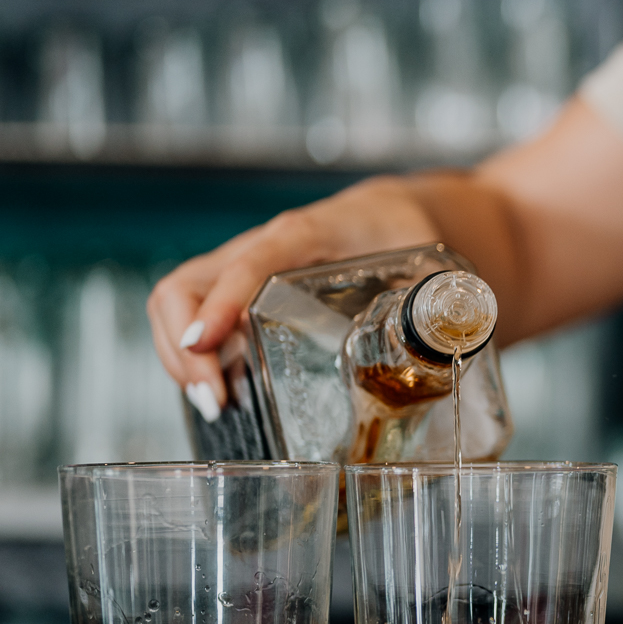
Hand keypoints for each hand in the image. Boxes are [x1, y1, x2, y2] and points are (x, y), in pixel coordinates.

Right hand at [147, 180, 440, 419]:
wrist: (396, 217)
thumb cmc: (407, 234)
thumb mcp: (428, 257)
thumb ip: (438, 293)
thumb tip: (443, 336)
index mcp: (306, 233)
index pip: (250, 262)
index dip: (222, 302)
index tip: (204, 344)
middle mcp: (261, 248)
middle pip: (187, 285)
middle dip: (184, 346)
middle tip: (215, 401)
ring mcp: (242, 270)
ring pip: (179, 303)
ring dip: (182, 358)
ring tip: (216, 405)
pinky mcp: (241, 295)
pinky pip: (197, 319)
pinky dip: (196, 358)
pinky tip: (224, 395)